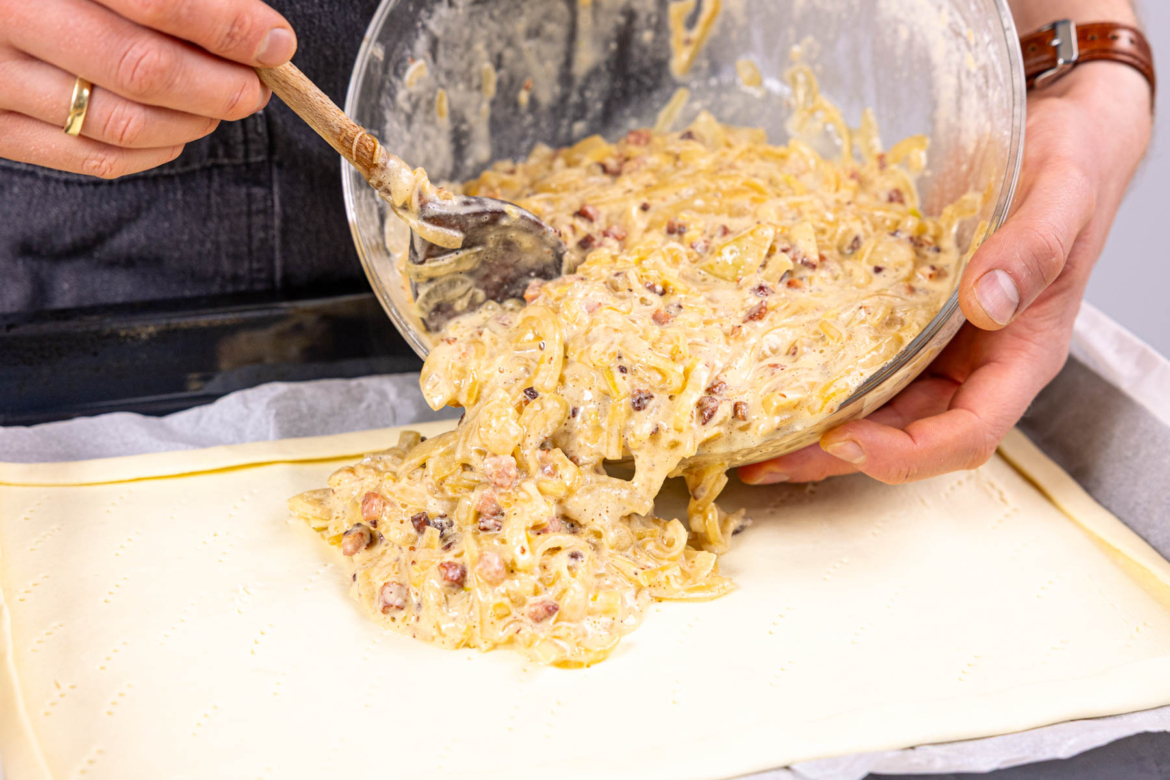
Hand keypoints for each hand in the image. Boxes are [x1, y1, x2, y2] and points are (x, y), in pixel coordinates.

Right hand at [0, 0, 296, 177]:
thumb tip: (259, 35)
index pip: (158, 2)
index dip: (229, 28)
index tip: (273, 42)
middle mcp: (7, 17)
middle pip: (143, 70)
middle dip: (220, 85)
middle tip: (255, 86)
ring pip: (124, 123)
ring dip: (194, 121)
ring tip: (221, 104)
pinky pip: (94, 158)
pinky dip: (155, 151)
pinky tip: (179, 129)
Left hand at [740, 62, 1152, 486]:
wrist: (1057, 137)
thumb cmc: (1071, 167)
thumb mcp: (1064, 195)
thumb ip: (1031, 249)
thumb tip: (983, 304)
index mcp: (1022, 355)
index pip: (969, 433)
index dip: (908, 451)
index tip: (845, 438)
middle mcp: (979, 365)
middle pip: (909, 436)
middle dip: (839, 454)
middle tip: (765, 459)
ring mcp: (943, 348)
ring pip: (881, 409)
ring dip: (820, 430)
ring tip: (753, 439)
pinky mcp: (911, 322)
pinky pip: (866, 362)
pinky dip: (822, 377)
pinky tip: (771, 378)